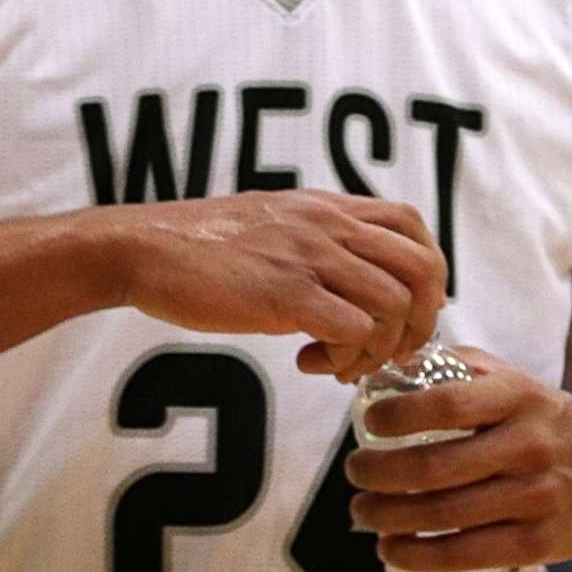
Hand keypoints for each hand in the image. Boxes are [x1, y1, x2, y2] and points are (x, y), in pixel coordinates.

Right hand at [101, 190, 445, 385]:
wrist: (145, 249)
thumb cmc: (202, 246)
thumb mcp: (273, 222)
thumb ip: (317, 239)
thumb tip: (353, 276)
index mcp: (328, 207)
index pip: (412, 226)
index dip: (426, 275)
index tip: (402, 312)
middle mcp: (328, 225)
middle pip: (422, 268)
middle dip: (420, 321)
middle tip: (387, 351)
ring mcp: (309, 257)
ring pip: (394, 304)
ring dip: (378, 348)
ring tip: (340, 363)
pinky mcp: (285, 295)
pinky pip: (353, 331)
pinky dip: (346, 359)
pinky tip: (312, 363)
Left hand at [345, 348, 571, 571]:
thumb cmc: (546, 422)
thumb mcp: (515, 381)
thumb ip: (459, 369)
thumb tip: (390, 368)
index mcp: (519, 397)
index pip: (446, 404)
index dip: (396, 417)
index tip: (368, 424)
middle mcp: (530, 446)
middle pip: (435, 467)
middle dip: (378, 474)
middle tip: (354, 473)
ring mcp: (538, 499)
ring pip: (445, 515)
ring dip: (388, 517)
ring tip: (362, 511)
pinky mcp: (541, 544)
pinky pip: (467, 556)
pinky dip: (418, 556)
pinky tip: (391, 549)